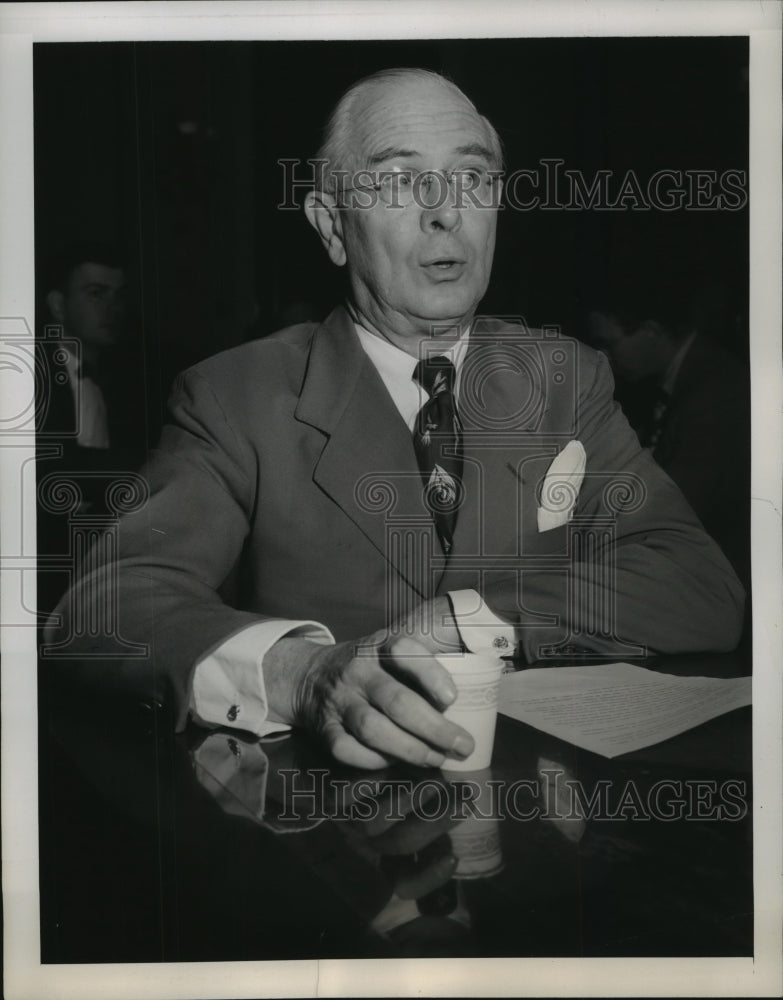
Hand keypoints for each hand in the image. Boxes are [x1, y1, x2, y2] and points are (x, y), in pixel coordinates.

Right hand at [264, 598, 473, 768]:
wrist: (307, 675)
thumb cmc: (367, 668)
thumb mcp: (388, 653)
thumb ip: (420, 668)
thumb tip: (468, 704)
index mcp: (379, 646)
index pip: (404, 651)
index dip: (431, 674)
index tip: (453, 699)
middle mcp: (357, 669)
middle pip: (396, 700)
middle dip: (434, 727)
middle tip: (462, 745)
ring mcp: (338, 699)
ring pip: (372, 728)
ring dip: (409, 749)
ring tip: (436, 759)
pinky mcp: (323, 726)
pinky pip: (346, 749)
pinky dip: (372, 761)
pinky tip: (394, 764)